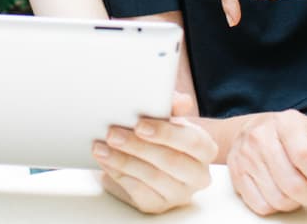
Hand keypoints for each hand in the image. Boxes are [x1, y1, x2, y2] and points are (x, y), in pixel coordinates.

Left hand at [93, 92, 216, 212]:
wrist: (144, 157)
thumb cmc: (158, 134)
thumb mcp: (166, 116)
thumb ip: (172, 106)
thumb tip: (181, 101)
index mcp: (204, 149)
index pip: (193, 142)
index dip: (166, 133)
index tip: (139, 125)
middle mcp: (197, 175)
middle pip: (171, 161)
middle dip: (138, 146)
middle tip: (112, 134)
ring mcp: (179, 193)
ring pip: (152, 177)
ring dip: (123, 160)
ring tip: (102, 147)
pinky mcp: (158, 205)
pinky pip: (138, 191)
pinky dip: (118, 173)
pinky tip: (105, 161)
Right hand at [226, 110, 306, 214]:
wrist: (259, 130)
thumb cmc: (295, 135)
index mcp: (286, 122)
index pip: (305, 155)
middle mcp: (261, 136)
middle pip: (293, 183)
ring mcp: (246, 155)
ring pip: (278, 199)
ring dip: (296, 202)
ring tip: (300, 190)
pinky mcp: (236, 173)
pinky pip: (261, 205)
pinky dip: (276, 206)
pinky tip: (282, 192)